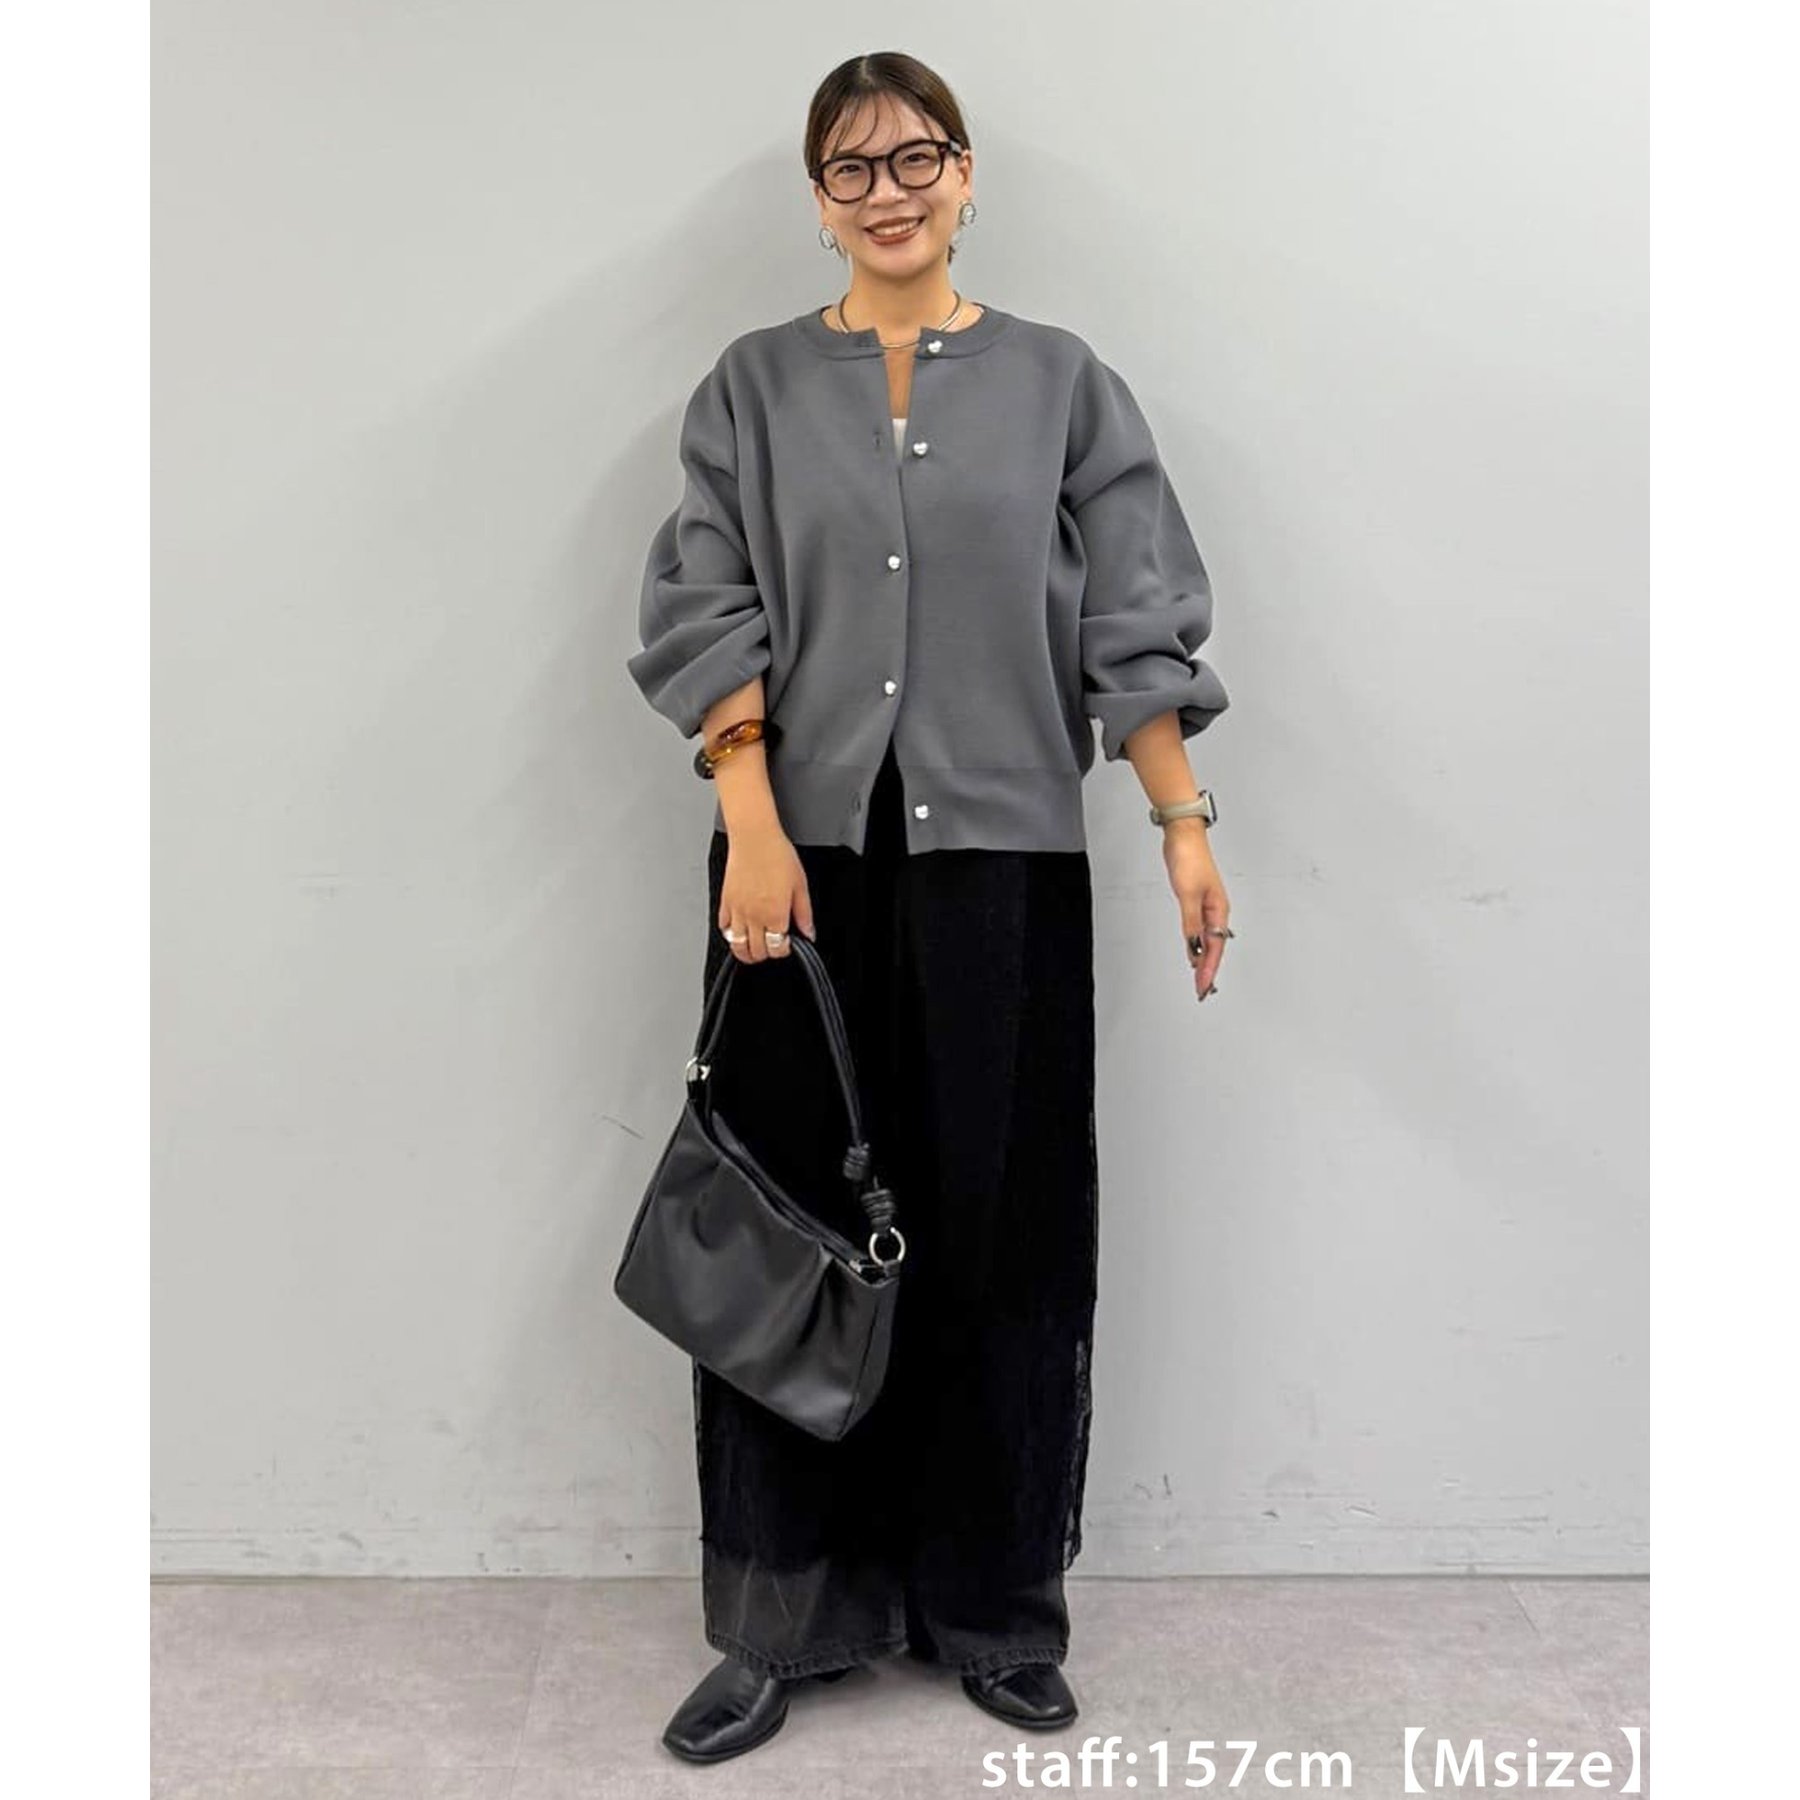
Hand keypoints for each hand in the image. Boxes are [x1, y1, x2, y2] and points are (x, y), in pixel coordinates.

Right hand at [718, 825, 815, 962]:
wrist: (754, 838)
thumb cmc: (777, 855)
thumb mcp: (800, 885)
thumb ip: (804, 913)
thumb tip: (808, 932)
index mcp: (775, 914)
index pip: (777, 948)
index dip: (783, 950)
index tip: (787, 944)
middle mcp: (754, 916)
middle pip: (756, 951)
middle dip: (766, 954)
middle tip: (772, 946)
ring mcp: (737, 910)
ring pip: (736, 945)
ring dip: (746, 952)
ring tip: (754, 948)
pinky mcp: (725, 901)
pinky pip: (724, 927)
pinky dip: (730, 934)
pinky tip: (739, 930)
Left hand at [1162, 818, 1228, 1000]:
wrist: (1183, 836)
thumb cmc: (1189, 859)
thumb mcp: (1187, 895)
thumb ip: (1191, 923)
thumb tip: (1194, 947)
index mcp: (1218, 910)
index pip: (1214, 948)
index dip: (1209, 969)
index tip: (1204, 987)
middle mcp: (1216, 911)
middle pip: (1214, 947)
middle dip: (1209, 970)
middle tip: (1203, 991)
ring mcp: (1207, 906)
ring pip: (1208, 940)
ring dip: (1204, 960)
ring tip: (1201, 979)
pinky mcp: (1196, 901)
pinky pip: (1199, 929)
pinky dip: (1197, 944)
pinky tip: (1193, 951)